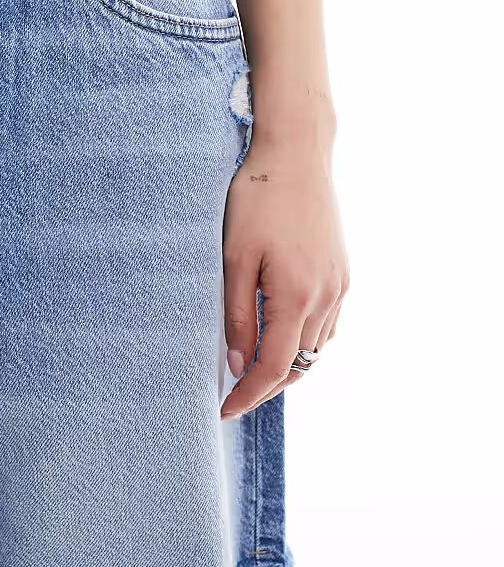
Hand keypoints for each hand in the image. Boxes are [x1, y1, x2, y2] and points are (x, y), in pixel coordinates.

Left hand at [220, 137, 349, 418]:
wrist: (297, 155)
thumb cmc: (257, 199)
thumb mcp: (234, 258)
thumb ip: (237, 315)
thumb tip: (237, 365)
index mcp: (296, 296)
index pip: (272, 368)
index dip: (247, 396)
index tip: (222, 411)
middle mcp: (326, 297)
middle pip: (298, 365)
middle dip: (266, 388)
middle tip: (233, 397)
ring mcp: (340, 285)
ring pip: (316, 348)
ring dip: (287, 367)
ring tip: (252, 373)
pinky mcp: (343, 272)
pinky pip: (328, 325)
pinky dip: (304, 342)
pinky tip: (282, 336)